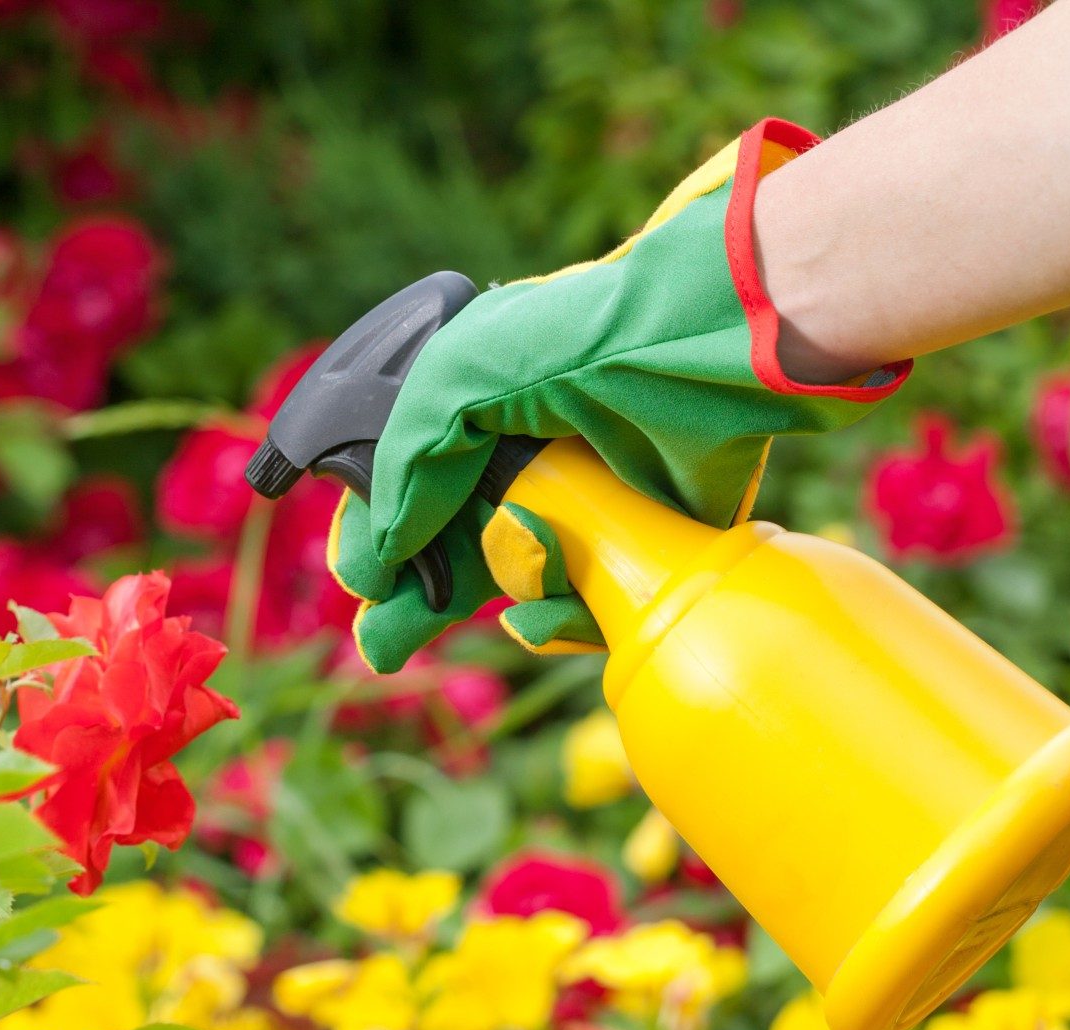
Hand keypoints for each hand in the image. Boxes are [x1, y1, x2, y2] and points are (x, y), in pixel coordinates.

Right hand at [341, 119, 907, 672]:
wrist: (708, 347)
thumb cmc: (583, 342)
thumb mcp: (460, 377)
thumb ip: (404, 458)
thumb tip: (379, 552)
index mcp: (485, 409)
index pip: (415, 487)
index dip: (381, 535)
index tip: (361, 580)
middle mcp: (536, 457)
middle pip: (461, 549)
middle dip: (417, 601)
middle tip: (383, 647)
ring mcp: (594, 504)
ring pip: (526, 585)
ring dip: (507, 599)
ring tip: (512, 595)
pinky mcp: (650, 542)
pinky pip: (592, 607)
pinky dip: (566, 620)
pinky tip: (551, 608)